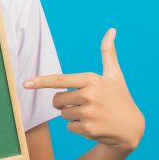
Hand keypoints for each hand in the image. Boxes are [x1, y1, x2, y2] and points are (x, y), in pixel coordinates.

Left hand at [24, 29, 144, 152]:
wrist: (132, 128)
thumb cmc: (120, 98)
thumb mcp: (114, 75)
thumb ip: (108, 53)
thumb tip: (111, 30)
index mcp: (92, 80)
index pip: (60, 80)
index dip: (41, 81)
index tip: (26, 83)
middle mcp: (89, 95)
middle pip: (56, 100)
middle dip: (64, 103)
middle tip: (83, 103)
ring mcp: (88, 113)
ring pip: (62, 114)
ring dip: (72, 116)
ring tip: (92, 114)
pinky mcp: (88, 129)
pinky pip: (68, 127)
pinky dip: (78, 128)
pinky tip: (94, 125)